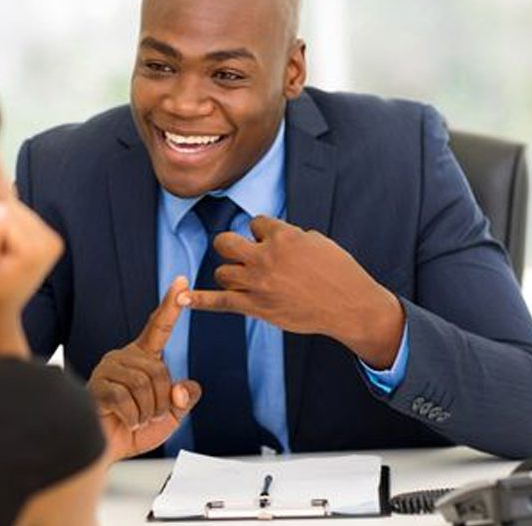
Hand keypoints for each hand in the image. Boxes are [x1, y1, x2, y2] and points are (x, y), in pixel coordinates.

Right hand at [0, 198, 63, 356]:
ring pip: (16, 209)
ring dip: (1, 223)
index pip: (1, 212)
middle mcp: (50, 241)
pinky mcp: (50, 237)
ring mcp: (52, 239)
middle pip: (12, 208)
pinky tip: (5, 247)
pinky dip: (9, 227)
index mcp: (34, 249)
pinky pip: (22, 217)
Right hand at [89, 276, 201, 460]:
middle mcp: (124, 357)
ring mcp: (108, 369)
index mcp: (143, 358)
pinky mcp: (96, 385)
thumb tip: (182, 388)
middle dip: (162, 401)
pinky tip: (124, 422)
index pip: (158, 327)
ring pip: (143, 384)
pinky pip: (125, 399)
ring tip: (136, 419)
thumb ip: (184, 398)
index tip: (181, 282)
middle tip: (150, 415)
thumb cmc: (133, 430)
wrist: (106, 452)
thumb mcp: (171, 415)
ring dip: (147, 411)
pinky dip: (132, 418)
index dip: (171, 305)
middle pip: (159, 370)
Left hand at [180, 216, 404, 368]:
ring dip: (231, 273)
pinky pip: (220, 302)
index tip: (275, 244)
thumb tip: (270, 237)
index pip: (255, 223)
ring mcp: (258, 283)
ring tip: (246, 280)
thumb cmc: (339, 271)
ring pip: (223, 271)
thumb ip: (289, 236)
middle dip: (232, 246)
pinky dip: (199, 300)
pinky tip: (182, 300)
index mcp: (282, 236)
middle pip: (226, 242)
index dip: (263, 233)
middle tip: (244, 255)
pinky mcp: (257, 307)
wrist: (350, 306)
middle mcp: (265, 257)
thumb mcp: (316, 241)